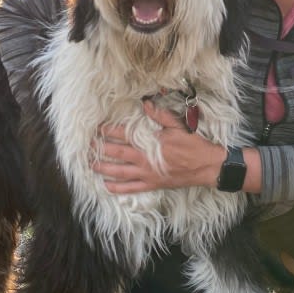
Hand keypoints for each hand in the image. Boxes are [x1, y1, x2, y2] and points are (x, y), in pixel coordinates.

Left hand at [91, 100, 225, 193]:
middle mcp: (144, 160)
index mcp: (149, 143)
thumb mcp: (178, 126)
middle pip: (116, 154)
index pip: (123, 135)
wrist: (206, 167)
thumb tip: (145, 104)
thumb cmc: (193, 145)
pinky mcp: (152, 185)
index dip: (108, 131)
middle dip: (100, 149)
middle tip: (87, 146)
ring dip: (103, 168)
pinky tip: (106, 186)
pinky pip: (131, 189)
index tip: (97, 128)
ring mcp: (147, 174)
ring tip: (90, 165)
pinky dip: (117, 188)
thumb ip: (160, 115)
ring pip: (119, 173)